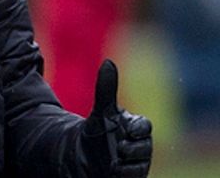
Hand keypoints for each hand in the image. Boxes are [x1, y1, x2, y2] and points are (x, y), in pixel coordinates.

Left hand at [79, 59, 152, 176]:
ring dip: (125, 164)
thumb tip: (108, 62)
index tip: (127, 129)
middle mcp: (141, 147)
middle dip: (131, 148)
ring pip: (138, 166)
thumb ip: (106, 89)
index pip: (145, 126)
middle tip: (118, 148)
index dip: (138, 128)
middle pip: (144, 148)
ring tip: (112, 162)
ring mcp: (137, 164)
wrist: (84, 158)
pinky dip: (121, 175)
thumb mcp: (101, 112)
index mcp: (136, 128)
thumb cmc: (98, 132)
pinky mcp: (129, 177)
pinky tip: (112, 172)